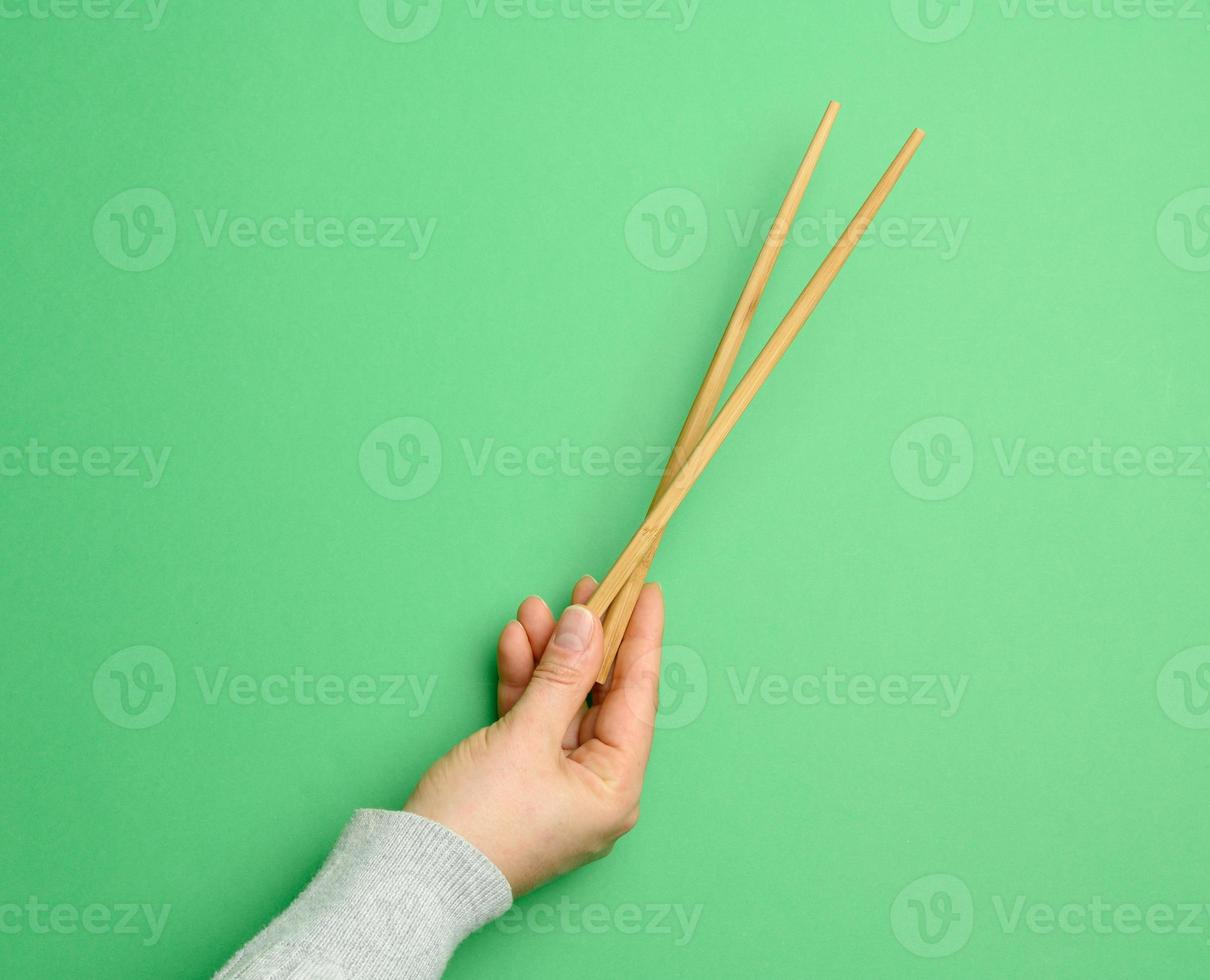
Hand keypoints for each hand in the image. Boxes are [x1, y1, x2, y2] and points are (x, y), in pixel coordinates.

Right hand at [404, 576, 663, 895]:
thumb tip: (586, 623)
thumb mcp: (525, 737)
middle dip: (586, 641)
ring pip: (562, 703)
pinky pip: (532, 721)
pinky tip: (515, 643)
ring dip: (548, 656)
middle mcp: (595, 789)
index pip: (638, 696)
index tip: (647, 592)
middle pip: (600, 696)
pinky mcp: (522, 780)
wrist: (412, 874)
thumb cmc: (478, 822)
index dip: (642, 638)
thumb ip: (562, 675)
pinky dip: (524, 684)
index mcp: (614, 788)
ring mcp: (558, 784)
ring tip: (535, 608)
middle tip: (588, 589)